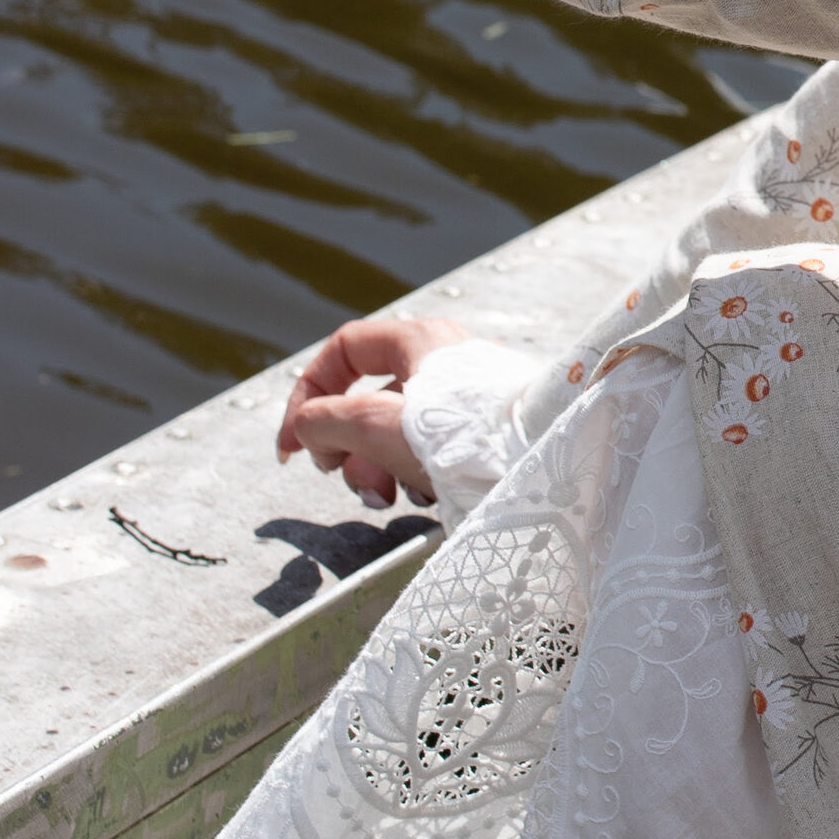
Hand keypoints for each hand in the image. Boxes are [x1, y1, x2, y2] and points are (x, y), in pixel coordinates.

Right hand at [277, 308, 480, 506]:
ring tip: (389, 496)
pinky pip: (435, 451)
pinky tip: (425, 497)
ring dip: (378, 466)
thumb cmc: (465, 438)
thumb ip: (327, 420)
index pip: (343, 351)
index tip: (292, 447)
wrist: (545, 469)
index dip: (307, 396)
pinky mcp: (487, 436)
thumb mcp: (376, 424)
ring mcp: (469, 400)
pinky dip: (416, 474)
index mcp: (420, 341)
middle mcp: (446, 363)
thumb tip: (308, 428)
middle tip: (346, 478)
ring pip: (399, 430)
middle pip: (370, 398)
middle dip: (347, 445)